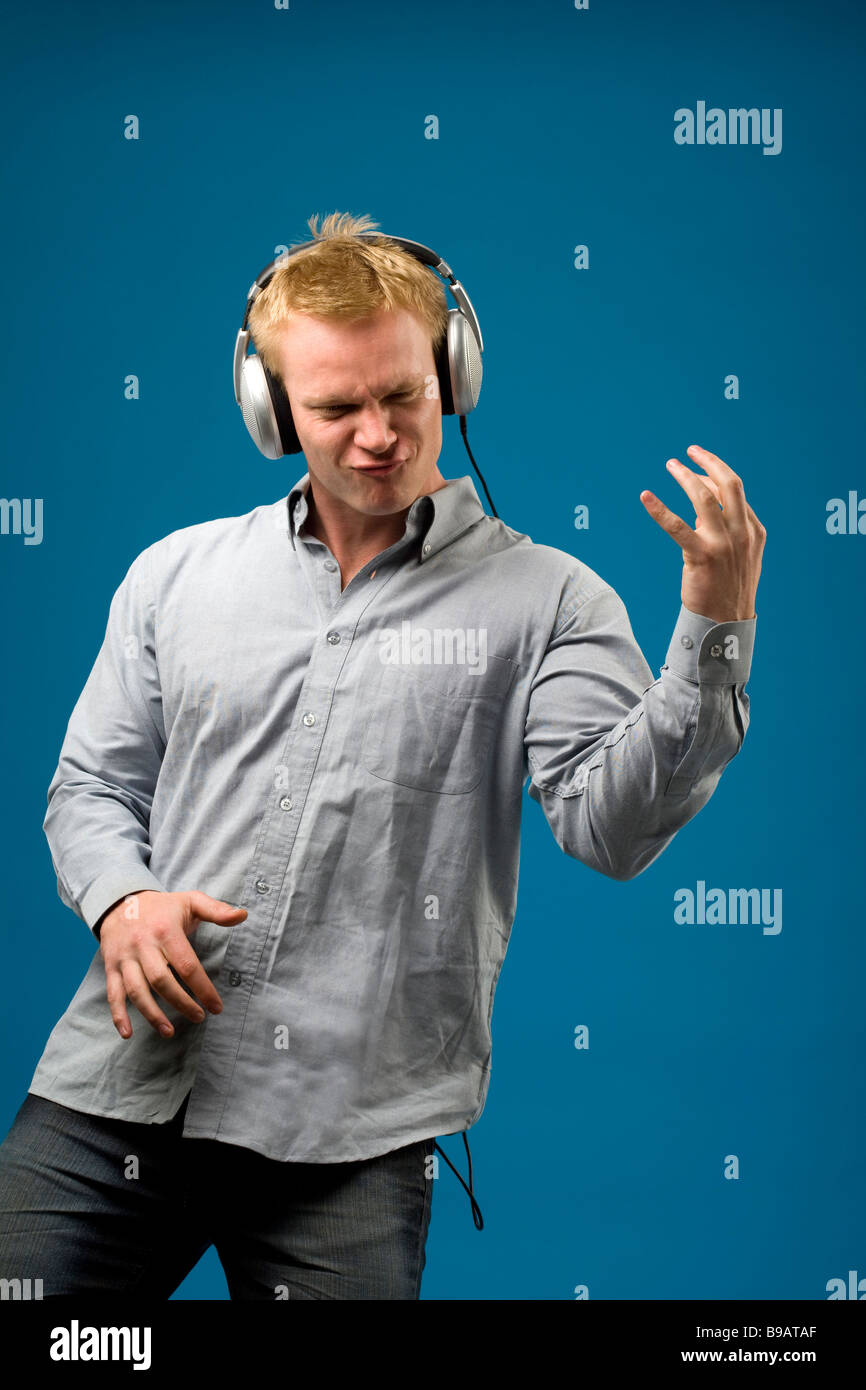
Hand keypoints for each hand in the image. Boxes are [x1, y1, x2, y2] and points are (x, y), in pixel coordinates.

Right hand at [98, 890, 247, 1039]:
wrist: (119, 901)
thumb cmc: (162, 907)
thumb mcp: (190, 901)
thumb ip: (217, 910)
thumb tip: (242, 915)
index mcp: (166, 930)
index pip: (187, 965)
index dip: (203, 989)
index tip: (216, 1007)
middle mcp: (143, 944)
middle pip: (162, 981)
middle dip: (181, 1003)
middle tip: (199, 1017)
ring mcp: (125, 957)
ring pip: (137, 991)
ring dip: (152, 1015)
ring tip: (169, 1032)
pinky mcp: (110, 966)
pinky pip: (113, 994)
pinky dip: (118, 1015)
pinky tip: (127, 1033)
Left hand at [640, 444, 765, 621]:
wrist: (726, 623)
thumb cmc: (728, 589)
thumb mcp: (739, 556)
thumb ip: (728, 531)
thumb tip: (703, 509)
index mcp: (753, 530)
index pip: (735, 491)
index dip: (715, 475)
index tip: (698, 471)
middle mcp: (742, 533)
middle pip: (729, 484)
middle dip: (709, 462)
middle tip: (690, 450)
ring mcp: (723, 544)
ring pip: (704, 498)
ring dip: (686, 477)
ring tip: (671, 465)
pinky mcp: (702, 556)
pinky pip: (677, 526)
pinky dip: (659, 509)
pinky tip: (645, 497)